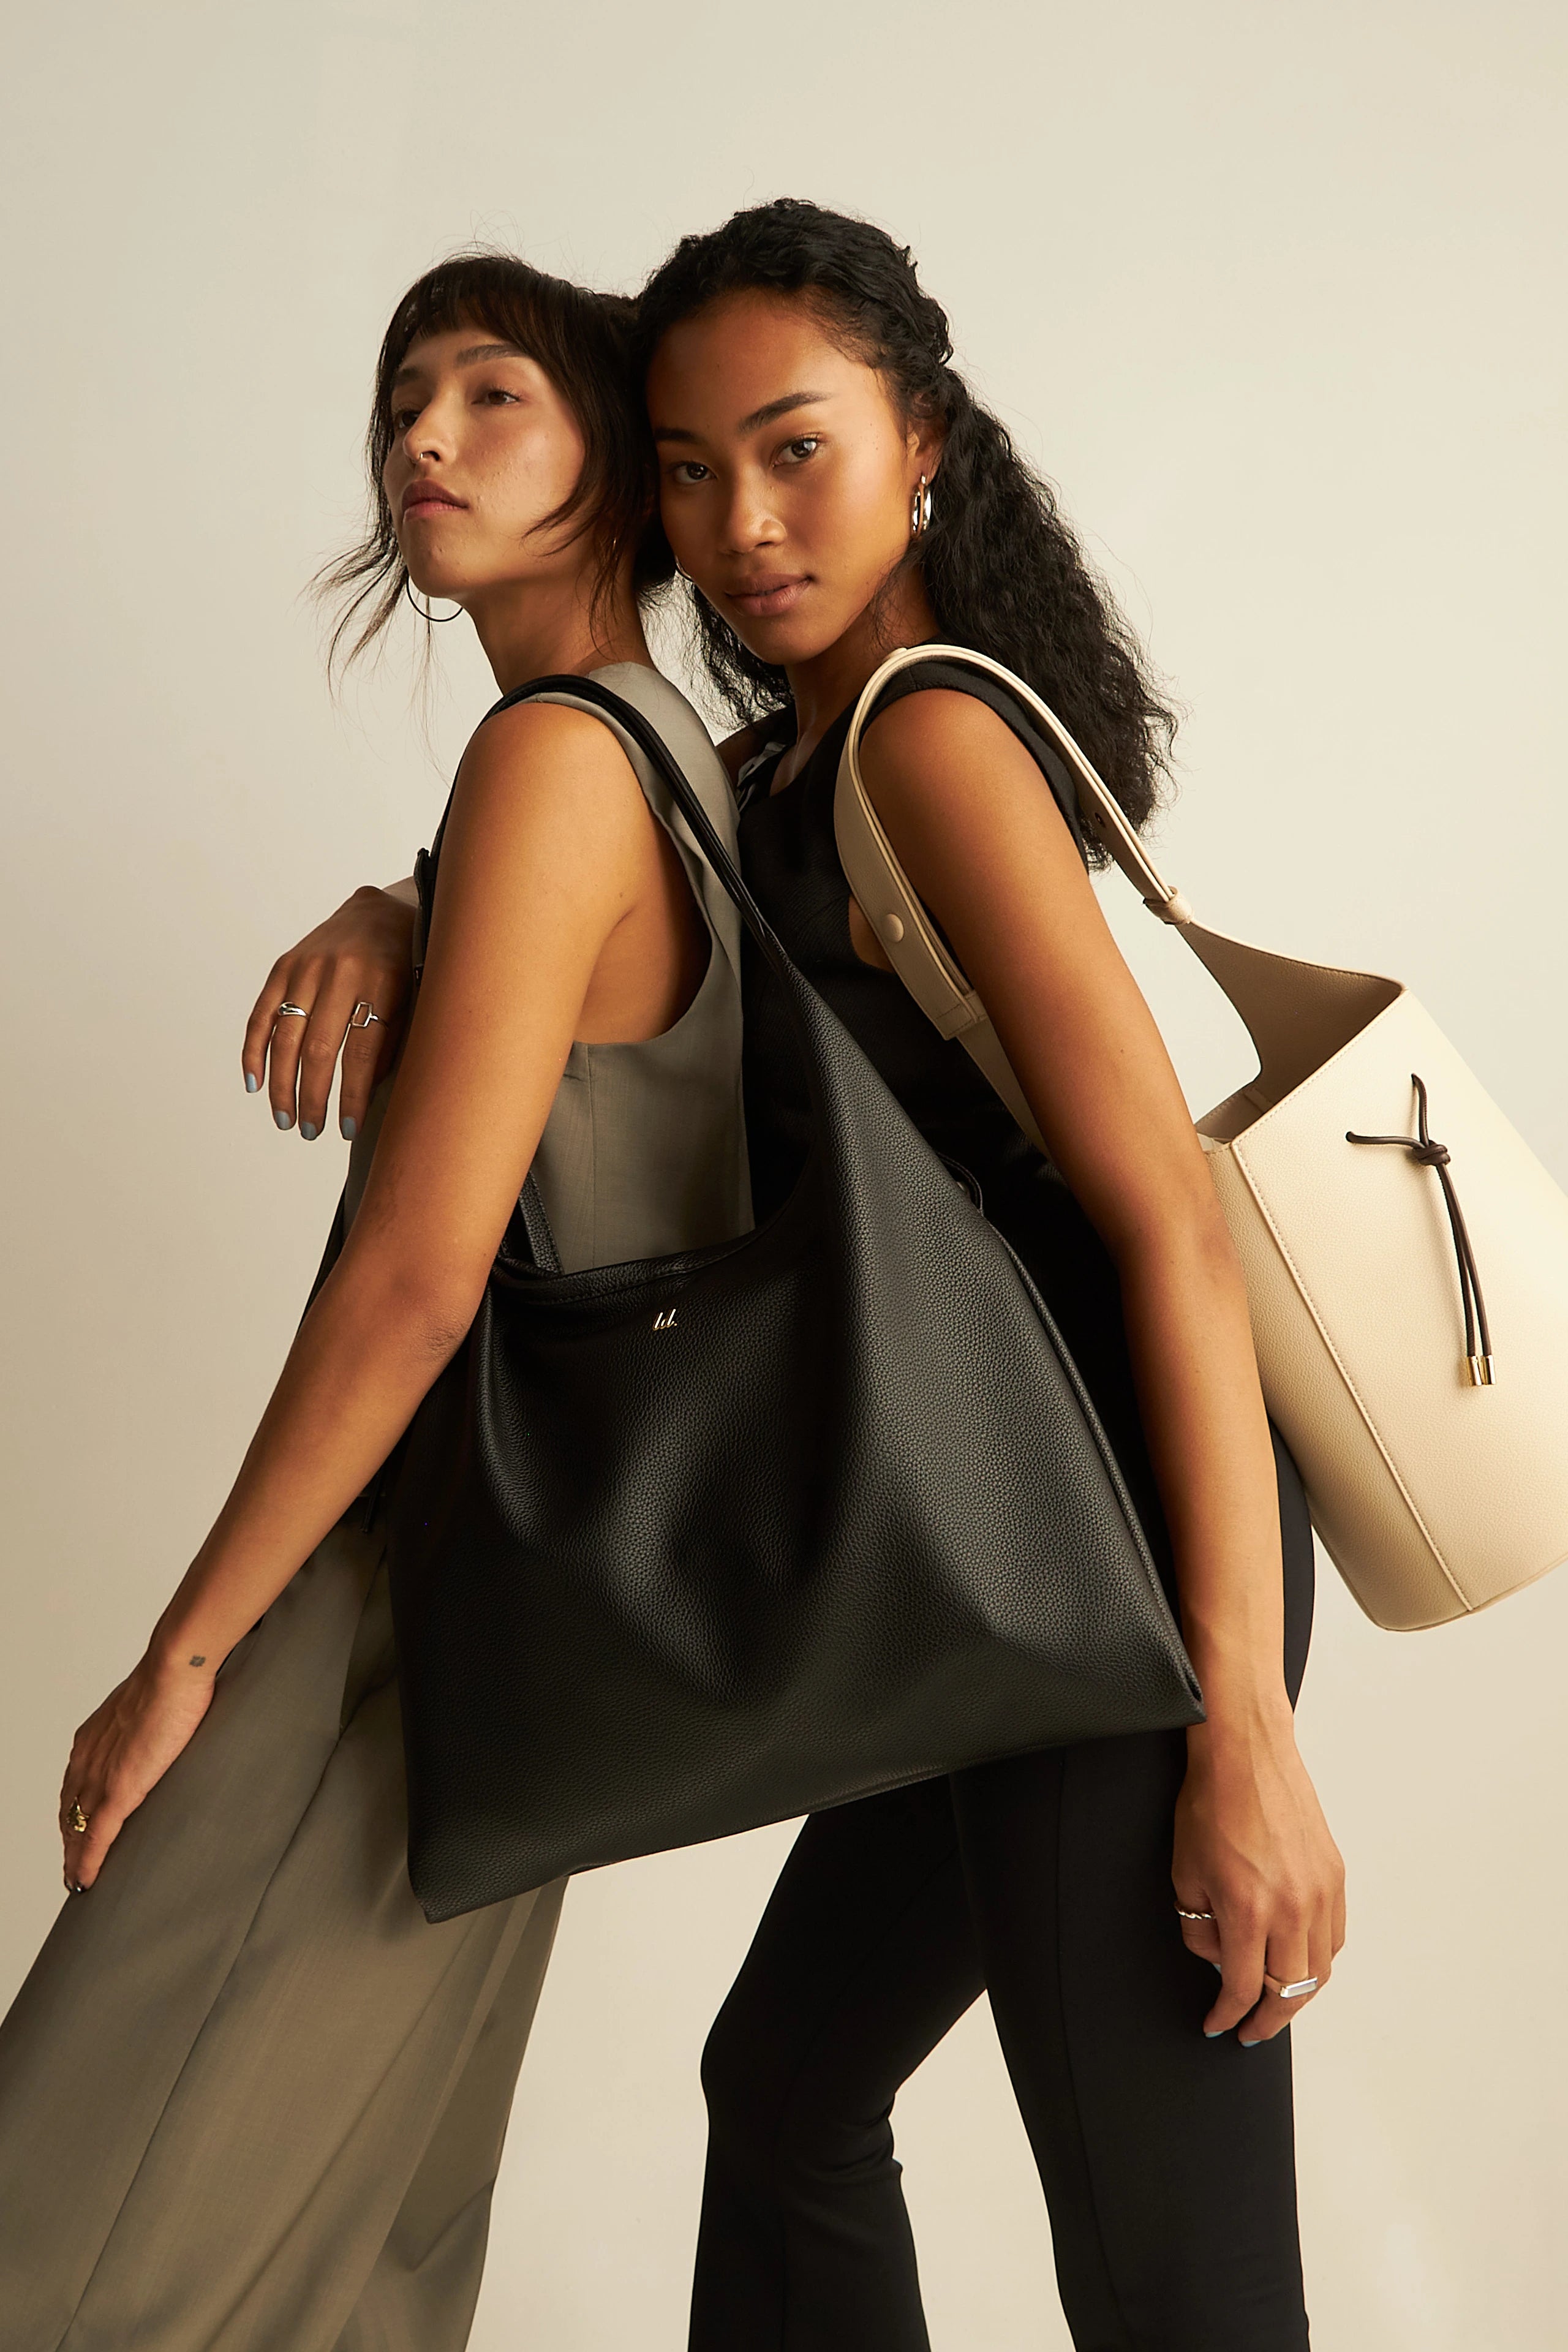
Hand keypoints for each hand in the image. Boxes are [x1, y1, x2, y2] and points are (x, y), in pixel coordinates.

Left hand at [59, 1648, 218, 1891]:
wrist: (175, 1670)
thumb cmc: (173, 1677)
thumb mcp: (149, 1704)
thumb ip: (146, 1723)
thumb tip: (164, 1727)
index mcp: (93, 1737)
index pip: (74, 1783)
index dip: (72, 1810)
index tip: (75, 1827)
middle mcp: (87, 1758)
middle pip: (68, 1810)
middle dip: (68, 1839)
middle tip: (73, 1863)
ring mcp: (101, 1776)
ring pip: (75, 1828)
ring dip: (74, 1857)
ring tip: (77, 1880)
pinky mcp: (120, 1791)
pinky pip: (96, 1837)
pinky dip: (87, 1862)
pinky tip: (85, 1879)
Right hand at [242, 885, 415, 1141]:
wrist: (380, 911)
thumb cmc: (405, 967)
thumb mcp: (413, 1000)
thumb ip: (391, 1043)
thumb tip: (363, 1100)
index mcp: (383, 981)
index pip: (362, 1053)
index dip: (353, 1096)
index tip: (348, 1130)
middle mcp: (341, 972)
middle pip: (319, 1049)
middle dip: (313, 1098)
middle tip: (311, 1132)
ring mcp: (308, 966)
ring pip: (287, 1037)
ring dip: (282, 1085)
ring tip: (286, 1120)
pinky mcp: (285, 965)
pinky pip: (263, 1014)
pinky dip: (254, 1051)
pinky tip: (255, 1084)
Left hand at [1172, 1702, 1344, 2044]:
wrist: (1245, 1753)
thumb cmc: (1210, 1804)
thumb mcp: (1185, 1873)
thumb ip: (1199, 1928)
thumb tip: (1218, 1959)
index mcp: (1250, 1911)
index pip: (1244, 1989)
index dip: (1228, 2016)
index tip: (1218, 2024)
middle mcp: (1293, 1908)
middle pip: (1290, 1992)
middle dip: (1267, 2020)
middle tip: (1251, 2029)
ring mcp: (1321, 1893)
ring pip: (1320, 1971)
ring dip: (1298, 1997)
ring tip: (1276, 2004)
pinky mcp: (1335, 1876)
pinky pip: (1335, 1938)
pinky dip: (1318, 1961)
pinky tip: (1299, 1962)